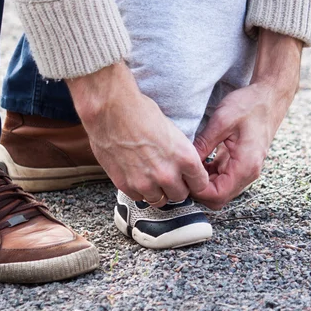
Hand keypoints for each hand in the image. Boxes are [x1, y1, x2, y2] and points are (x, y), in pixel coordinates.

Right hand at [66, 62, 208, 206]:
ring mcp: (145, 182)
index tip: (190, 179)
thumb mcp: (172, 131)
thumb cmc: (140, 112)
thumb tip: (181, 165)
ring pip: (159, 201)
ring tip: (151, 176)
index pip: (200, 184)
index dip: (194, 181)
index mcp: (184, 158)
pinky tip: (135, 174)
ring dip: (157, 191)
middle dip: (176, 187)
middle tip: (168, 176)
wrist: (110, 110)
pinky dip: (138, 189)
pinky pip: (138, 197)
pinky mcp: (125, 184)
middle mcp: (167, 174)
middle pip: (180, 196)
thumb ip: (179, 154)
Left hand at [192, 30, 302, 209]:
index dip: (197, 190)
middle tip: (183, 172)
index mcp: (245, 165)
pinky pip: (224, 178)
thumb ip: (204, 144)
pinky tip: (199, 161)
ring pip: (221, 190)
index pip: (217, 195)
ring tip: (189, 165)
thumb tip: (186, 162)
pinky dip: (210, 175)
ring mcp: (247, 170)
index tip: (183, 176)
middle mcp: (249, 173)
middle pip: (219, 198)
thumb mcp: (222, 121)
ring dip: (204, 182)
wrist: (270, 96)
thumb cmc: (250, 105)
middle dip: (198, 190)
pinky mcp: (243, 164)